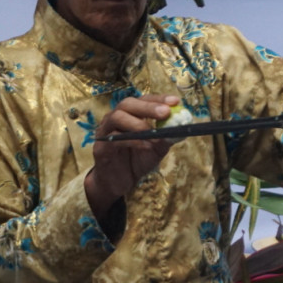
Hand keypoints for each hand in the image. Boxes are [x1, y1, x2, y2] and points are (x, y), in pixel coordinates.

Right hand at [84, 94, 179, 218]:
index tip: (175, 101)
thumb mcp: (157, 149)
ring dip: (138, 124)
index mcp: (130, 115)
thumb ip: (167, 137)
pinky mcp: (101, 148)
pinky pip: (114, 139)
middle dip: (148, 107)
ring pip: (116, 117)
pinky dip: (133, 141)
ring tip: (153, 133)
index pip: (142, 100)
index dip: (158, 99)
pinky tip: (146, 146)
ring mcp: (105, 132)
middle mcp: (115, 119)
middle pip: (127, 104)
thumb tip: (181, 127)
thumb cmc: (137, 161)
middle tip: (165, 112)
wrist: (120, 183)